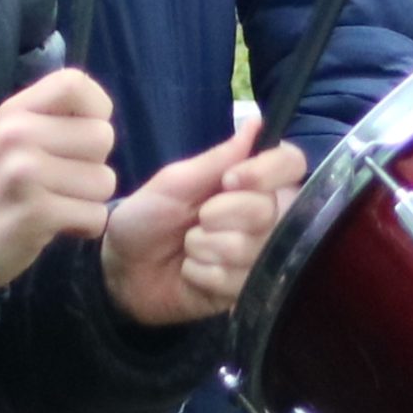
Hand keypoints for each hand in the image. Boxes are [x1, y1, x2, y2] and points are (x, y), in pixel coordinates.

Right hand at [0, 68, 117, 288]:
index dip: (96, 108)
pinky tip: (56, 225)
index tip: (83, 132)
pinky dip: (85, 226)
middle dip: (94, 164)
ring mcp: (24, 173)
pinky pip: (95, 215)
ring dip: (89, 199)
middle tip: (62, 179)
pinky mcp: (36, 212)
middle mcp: (17, 134)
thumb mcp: (16, 136)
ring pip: (104, 180)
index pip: (75, 83)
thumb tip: (102, 114)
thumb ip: (55, 117)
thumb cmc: (3, 184)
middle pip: (102, 136)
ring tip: (57, 202)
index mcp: (15, 110)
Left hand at [101, 122, 306, 324]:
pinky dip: (200, 274)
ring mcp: (258, 255)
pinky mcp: (246, 289)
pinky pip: (233, 280)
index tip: (230, 180)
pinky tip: (191, 272)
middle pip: (267, 210)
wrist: (122, 268)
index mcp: (250, 183)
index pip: (291, 164)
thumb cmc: (147, 218)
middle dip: (217, 215)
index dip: (267, 172)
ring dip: (202, 248)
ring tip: (188, 249)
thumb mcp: (174, 183)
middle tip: (195, 220)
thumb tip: (256, 123)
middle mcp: (264, 217)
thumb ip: (218, 159)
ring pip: (248, 248)